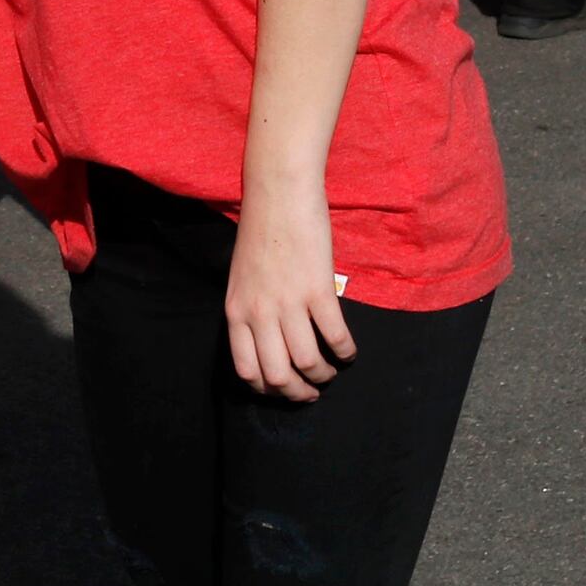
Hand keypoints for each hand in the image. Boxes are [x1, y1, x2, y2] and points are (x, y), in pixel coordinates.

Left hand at [223, 187, 355, 402]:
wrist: (278, 192)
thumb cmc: (261, 230)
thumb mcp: (241, 277)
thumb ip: (250, 309)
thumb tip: (268, 341)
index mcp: (236, 311)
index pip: (247, 371)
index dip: (269, 390)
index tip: (285, 389)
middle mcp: (259, 313)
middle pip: (278, 377)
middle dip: (299, 393)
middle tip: (313, 391)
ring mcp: (288, 303)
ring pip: (308, 363)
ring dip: (324, 374)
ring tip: (332, 370)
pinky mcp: (318, 290)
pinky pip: (336, 337)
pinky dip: (346, 352)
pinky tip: (350, 351)